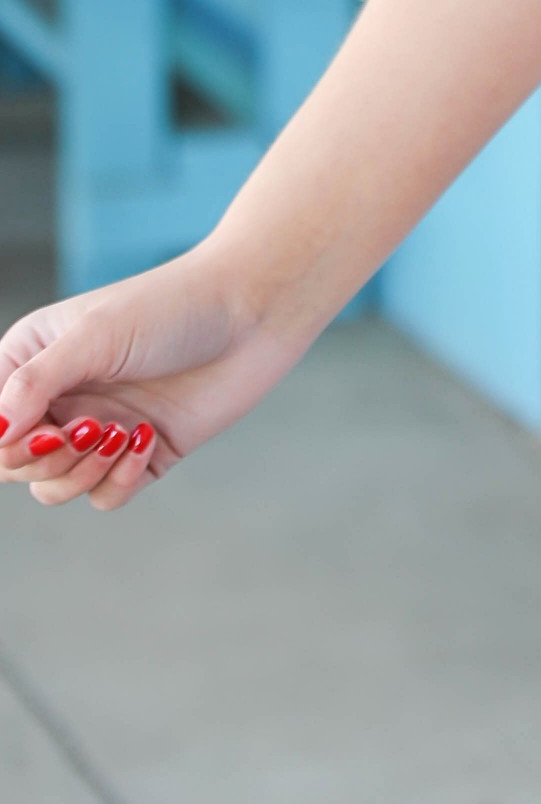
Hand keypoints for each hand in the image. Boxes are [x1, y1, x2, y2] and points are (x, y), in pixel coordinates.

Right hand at [0, 253, 305, 511]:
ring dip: (81, 473)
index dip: (7, 440)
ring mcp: (99, 428)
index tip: (46, 429)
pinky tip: (148, 439)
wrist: (253, 312)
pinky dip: (120, 480)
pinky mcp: (141, 454)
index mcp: (33, 360)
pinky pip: (106, 496)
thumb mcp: (94, 336)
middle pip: (15, 464)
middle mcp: (61, 397)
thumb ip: (35, 384)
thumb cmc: (172, 307)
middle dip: (47, 458)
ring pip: (54, 488)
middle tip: (91, 428)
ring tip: (119, 433)